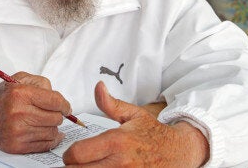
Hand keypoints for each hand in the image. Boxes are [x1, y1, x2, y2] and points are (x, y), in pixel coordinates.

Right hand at [0, 72, 71, 152]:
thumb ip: (41, 83)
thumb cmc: (1, 98)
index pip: (55, 101)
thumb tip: (60, 100)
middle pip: (56, 118)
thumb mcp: (18, 79)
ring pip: (52, 132)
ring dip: (51, 127)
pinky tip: (45, 133)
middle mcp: (19, 113)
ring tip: (42, 121)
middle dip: (57, 115)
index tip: (65, 107)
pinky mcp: (17, 146)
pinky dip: (49, 139)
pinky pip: (45, 145)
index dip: (64, 105)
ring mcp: (18, 132)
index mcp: (21, 93)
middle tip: (50, 113)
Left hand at [63, 81, 208, 166]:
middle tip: (77, 163)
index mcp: (117, 141)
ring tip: (89, 166)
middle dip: (73, 167)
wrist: (179, 152)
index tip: (72, 154)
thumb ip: (110, 104)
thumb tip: (98, 87)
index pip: (78, 154)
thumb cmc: (154, 134)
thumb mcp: (133, 114)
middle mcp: (120, 163)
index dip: (69, 155)